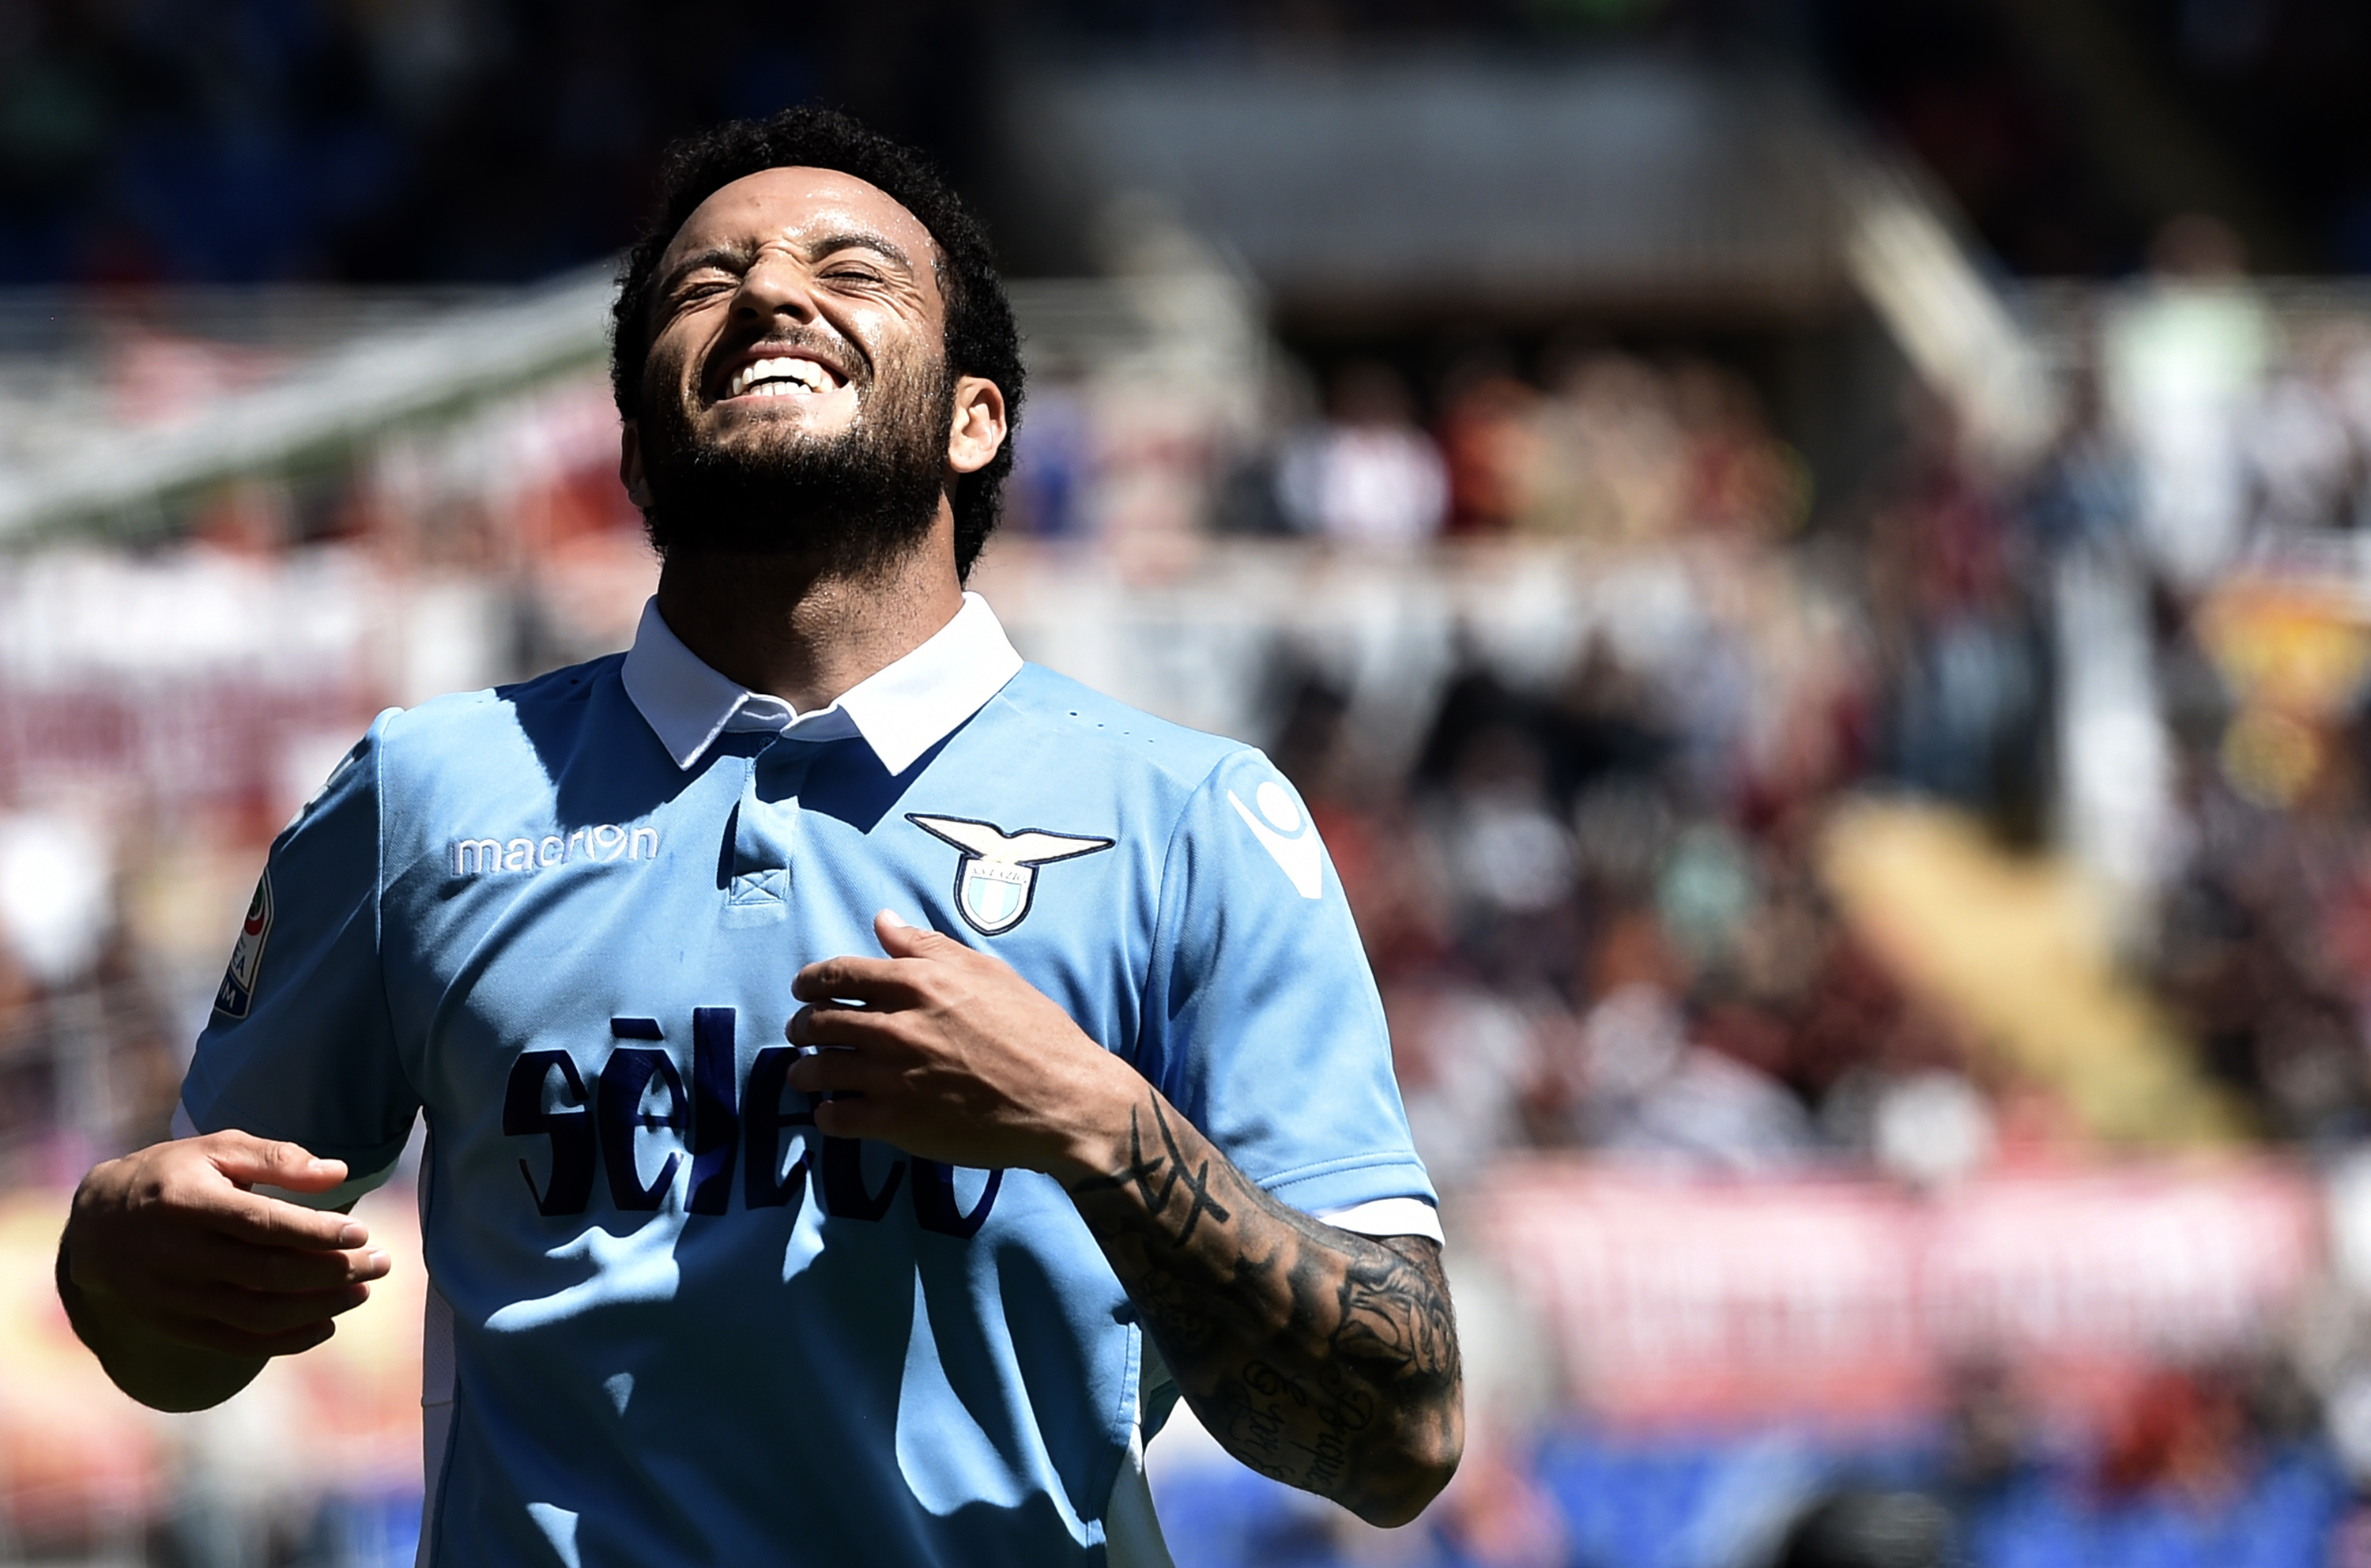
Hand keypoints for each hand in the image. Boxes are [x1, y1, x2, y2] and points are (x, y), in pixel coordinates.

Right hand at [65, 1132, 390, 1357]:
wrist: (97, 1226)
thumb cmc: (173, 1177)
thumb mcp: (217, 1150)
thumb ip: (277, 1158)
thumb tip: (338, 1173)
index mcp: (188, 1203)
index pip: (262, 1225)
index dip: (316, 1233)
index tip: (363, 1234)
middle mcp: (177, 1254)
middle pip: (268, 1273)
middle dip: (333, 1272)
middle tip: (381, 1264)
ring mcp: (174, 1295)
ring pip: (258, 1312)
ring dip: (318, 1307)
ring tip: (361, 1292)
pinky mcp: (174, 1324)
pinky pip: (236, 1342)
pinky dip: (285, 1340)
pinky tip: (325, 1325)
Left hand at [784, 911, 1135, 1177]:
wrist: (1062, 1099)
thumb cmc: (1034, 1030)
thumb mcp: (987, 973)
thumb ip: (928, 947)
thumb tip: (882, 921)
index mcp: (918, 983)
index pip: (838, 973)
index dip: (811, 980)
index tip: (803, 989)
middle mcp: (896, 1026)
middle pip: (820, 1022)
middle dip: (802, 1026)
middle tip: (803, 1033)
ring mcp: (892, 1077)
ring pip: (819, 1070)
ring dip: (805, 1072)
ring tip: (808, 1075)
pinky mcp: (897, 1122)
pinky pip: (837, 1117)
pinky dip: (827, 1114)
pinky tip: (834, 1112)